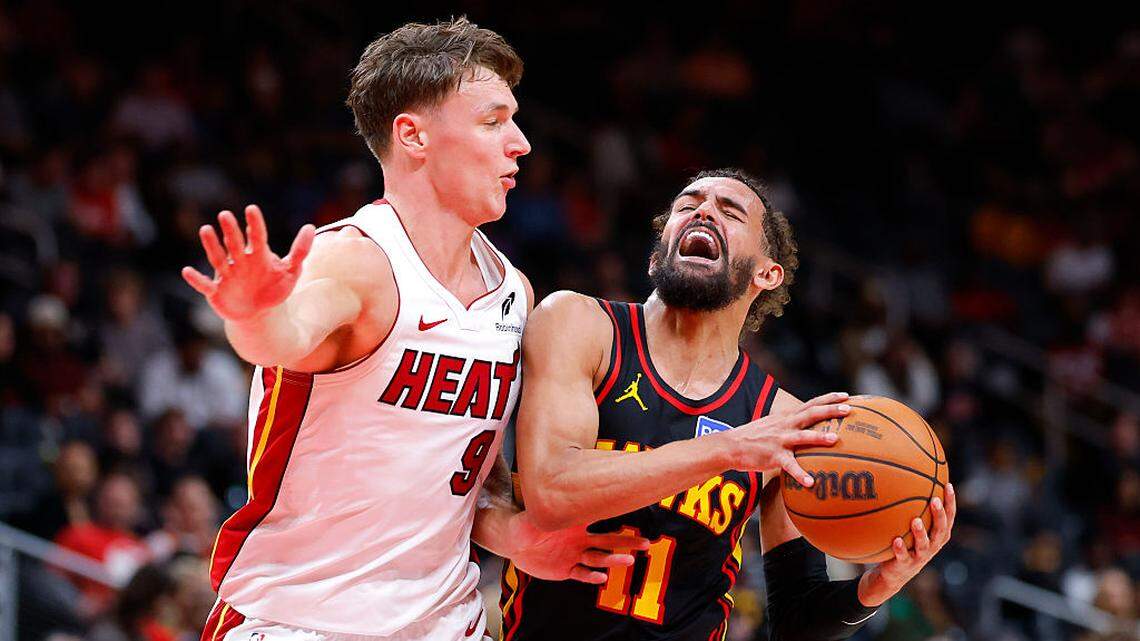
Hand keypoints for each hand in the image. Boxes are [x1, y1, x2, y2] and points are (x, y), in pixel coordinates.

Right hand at [182, 205, 315, 321]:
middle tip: (226, 215)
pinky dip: (196, 279)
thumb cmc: (273, 288)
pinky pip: (205, 285)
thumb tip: (310, 227)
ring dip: (211, 246)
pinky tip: (187, 271)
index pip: (257, 237)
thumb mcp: (290, 271)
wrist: (258, 313)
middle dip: (230, 231)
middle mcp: (240, 262)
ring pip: (218, 258)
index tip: (251, 210)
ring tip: (205, 229)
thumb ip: (300, 251)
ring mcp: (227, 275)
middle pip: (235, 244)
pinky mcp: (216, 292)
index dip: (254, 224)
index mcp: (258, 255)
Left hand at [505, 511, 648, 583]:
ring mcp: (574, 555)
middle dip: (627, 543)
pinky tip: (601, 578)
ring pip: (598, 559)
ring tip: (630, 561)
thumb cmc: (525, 523)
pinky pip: (581, 574)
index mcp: (576, 523)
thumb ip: (547, 507)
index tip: (634, 514)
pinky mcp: (566, 570)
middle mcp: (579, 540)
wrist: (514, 543)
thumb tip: (553, 492)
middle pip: (608, 542)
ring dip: (613, 560)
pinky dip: (591, 577)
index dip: (616, 518)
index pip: (601, 519)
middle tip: (646, 544)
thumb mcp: (535, 513)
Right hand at [725, 392, 850, 486]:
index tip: (846, 396)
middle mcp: (786, 425)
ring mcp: (780, 440)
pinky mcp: (773, 456)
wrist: (731, 445)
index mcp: (788, 417)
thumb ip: (792, 425)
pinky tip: (810, 482)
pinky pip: (789, 465)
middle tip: (849, 410)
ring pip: (802, 436)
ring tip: (834, 439)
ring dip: (818, 437)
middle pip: (811, 414)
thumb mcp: (775, 425)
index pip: (811, 403)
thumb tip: (810, 428)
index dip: (829, 399)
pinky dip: (800, 474)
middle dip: (830, 410)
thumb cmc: (756, 437)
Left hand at [858, 482, 956, 606]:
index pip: (949, 517)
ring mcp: (920, 556)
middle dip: (939, 515)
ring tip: (915, 521)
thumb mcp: (912, 526)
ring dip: (920, 533)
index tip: (948, 485)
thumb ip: (914, 507)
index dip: (951, 502)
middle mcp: (933, 545)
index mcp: (938, 535)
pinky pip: (903, 557)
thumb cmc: (906, 543)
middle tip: (934, 500)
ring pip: (924, 544)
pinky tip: (896, 540)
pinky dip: (900, 549)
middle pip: (940, 530)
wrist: (894, 573)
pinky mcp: (905, 565)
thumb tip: (908, 476)